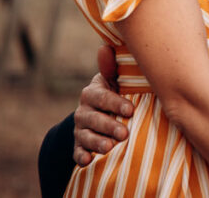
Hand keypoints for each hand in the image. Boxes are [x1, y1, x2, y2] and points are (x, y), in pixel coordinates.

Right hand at [72, 44, 133, 166]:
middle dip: (109, 126)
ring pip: (85, 136)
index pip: (102, 98)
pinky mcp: (79, 146)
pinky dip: (81, 157)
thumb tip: (105, 47)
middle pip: (94, 119)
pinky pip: (77, 153)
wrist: (100, 115)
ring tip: (110, 147)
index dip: (116, 104)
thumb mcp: (113, 80)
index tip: (131, 110)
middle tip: (124, 133)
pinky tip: (88, 161)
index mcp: (92, 93)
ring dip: (97, 142)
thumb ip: (111, 67)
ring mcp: (80, 130)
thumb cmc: (114, 94)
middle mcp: (83, 111)